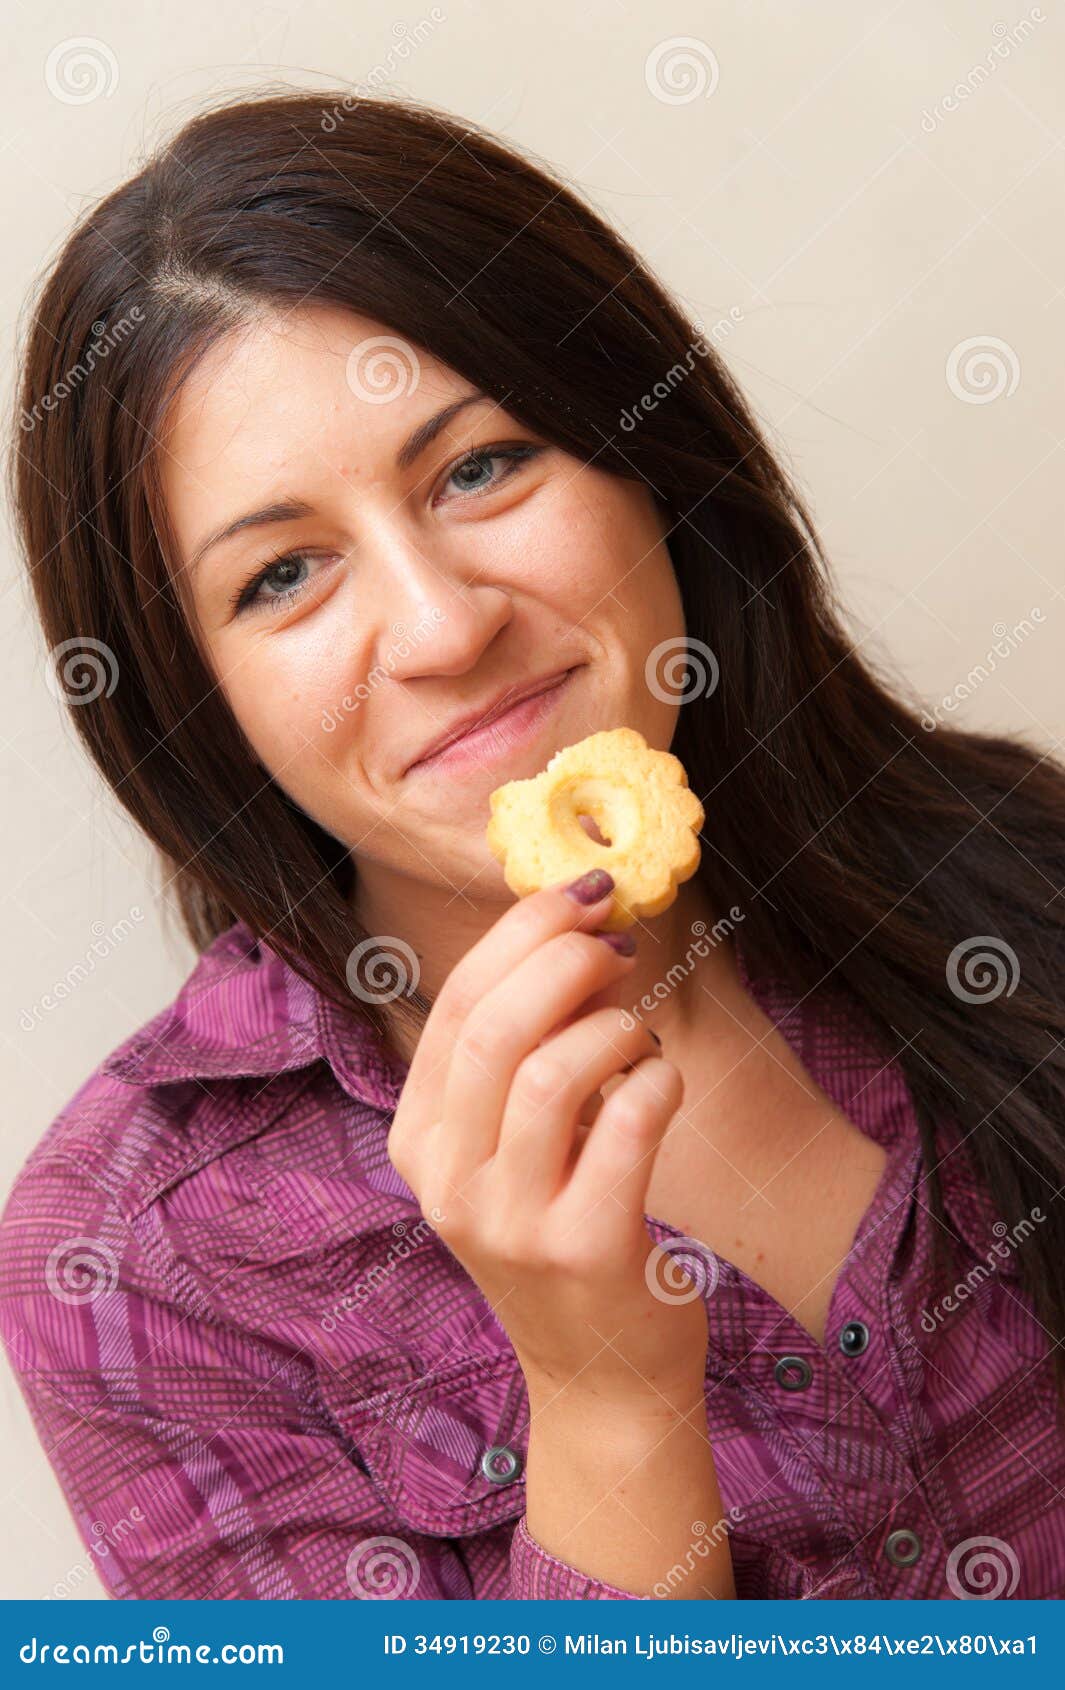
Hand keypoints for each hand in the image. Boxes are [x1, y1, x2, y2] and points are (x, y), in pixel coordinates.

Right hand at [387, 872, 708, 1411]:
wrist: (600, 1374)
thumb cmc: (563, 1229)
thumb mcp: (510, 1146)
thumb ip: (520, 1054)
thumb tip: (570, 933)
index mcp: (416, 1140)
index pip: (454, 1007)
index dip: (520, 935)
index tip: (581, 895)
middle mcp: (444, 1182)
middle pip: (493, 1030)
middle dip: (563, 960)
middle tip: (619, 944)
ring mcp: (508, 1223)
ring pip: (553, 1074)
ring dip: (613, 1027)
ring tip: (638, 1035)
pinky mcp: (582, 1250)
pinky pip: (627, 1126)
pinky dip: (657, 1082)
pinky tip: (663, 1085)